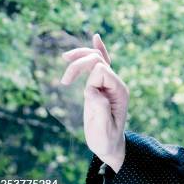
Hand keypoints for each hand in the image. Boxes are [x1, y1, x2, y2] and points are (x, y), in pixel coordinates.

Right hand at [60, 33, 128, 172]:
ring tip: (65, 57)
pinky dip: (98, 49)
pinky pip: (102, 62)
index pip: (102, 71)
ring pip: (97, 57)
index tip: (86, 98)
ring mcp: (110, 82)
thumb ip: (100, 110)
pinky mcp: (102, 84)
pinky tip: (95, 37)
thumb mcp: (103, 130)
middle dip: (80, 64)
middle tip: (64, 80)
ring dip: (81, 56)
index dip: (90, 81)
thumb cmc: (106, 140)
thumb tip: (92, 90)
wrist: (110, 145)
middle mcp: (115, 83)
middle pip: (98, 59)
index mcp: (119, 91)